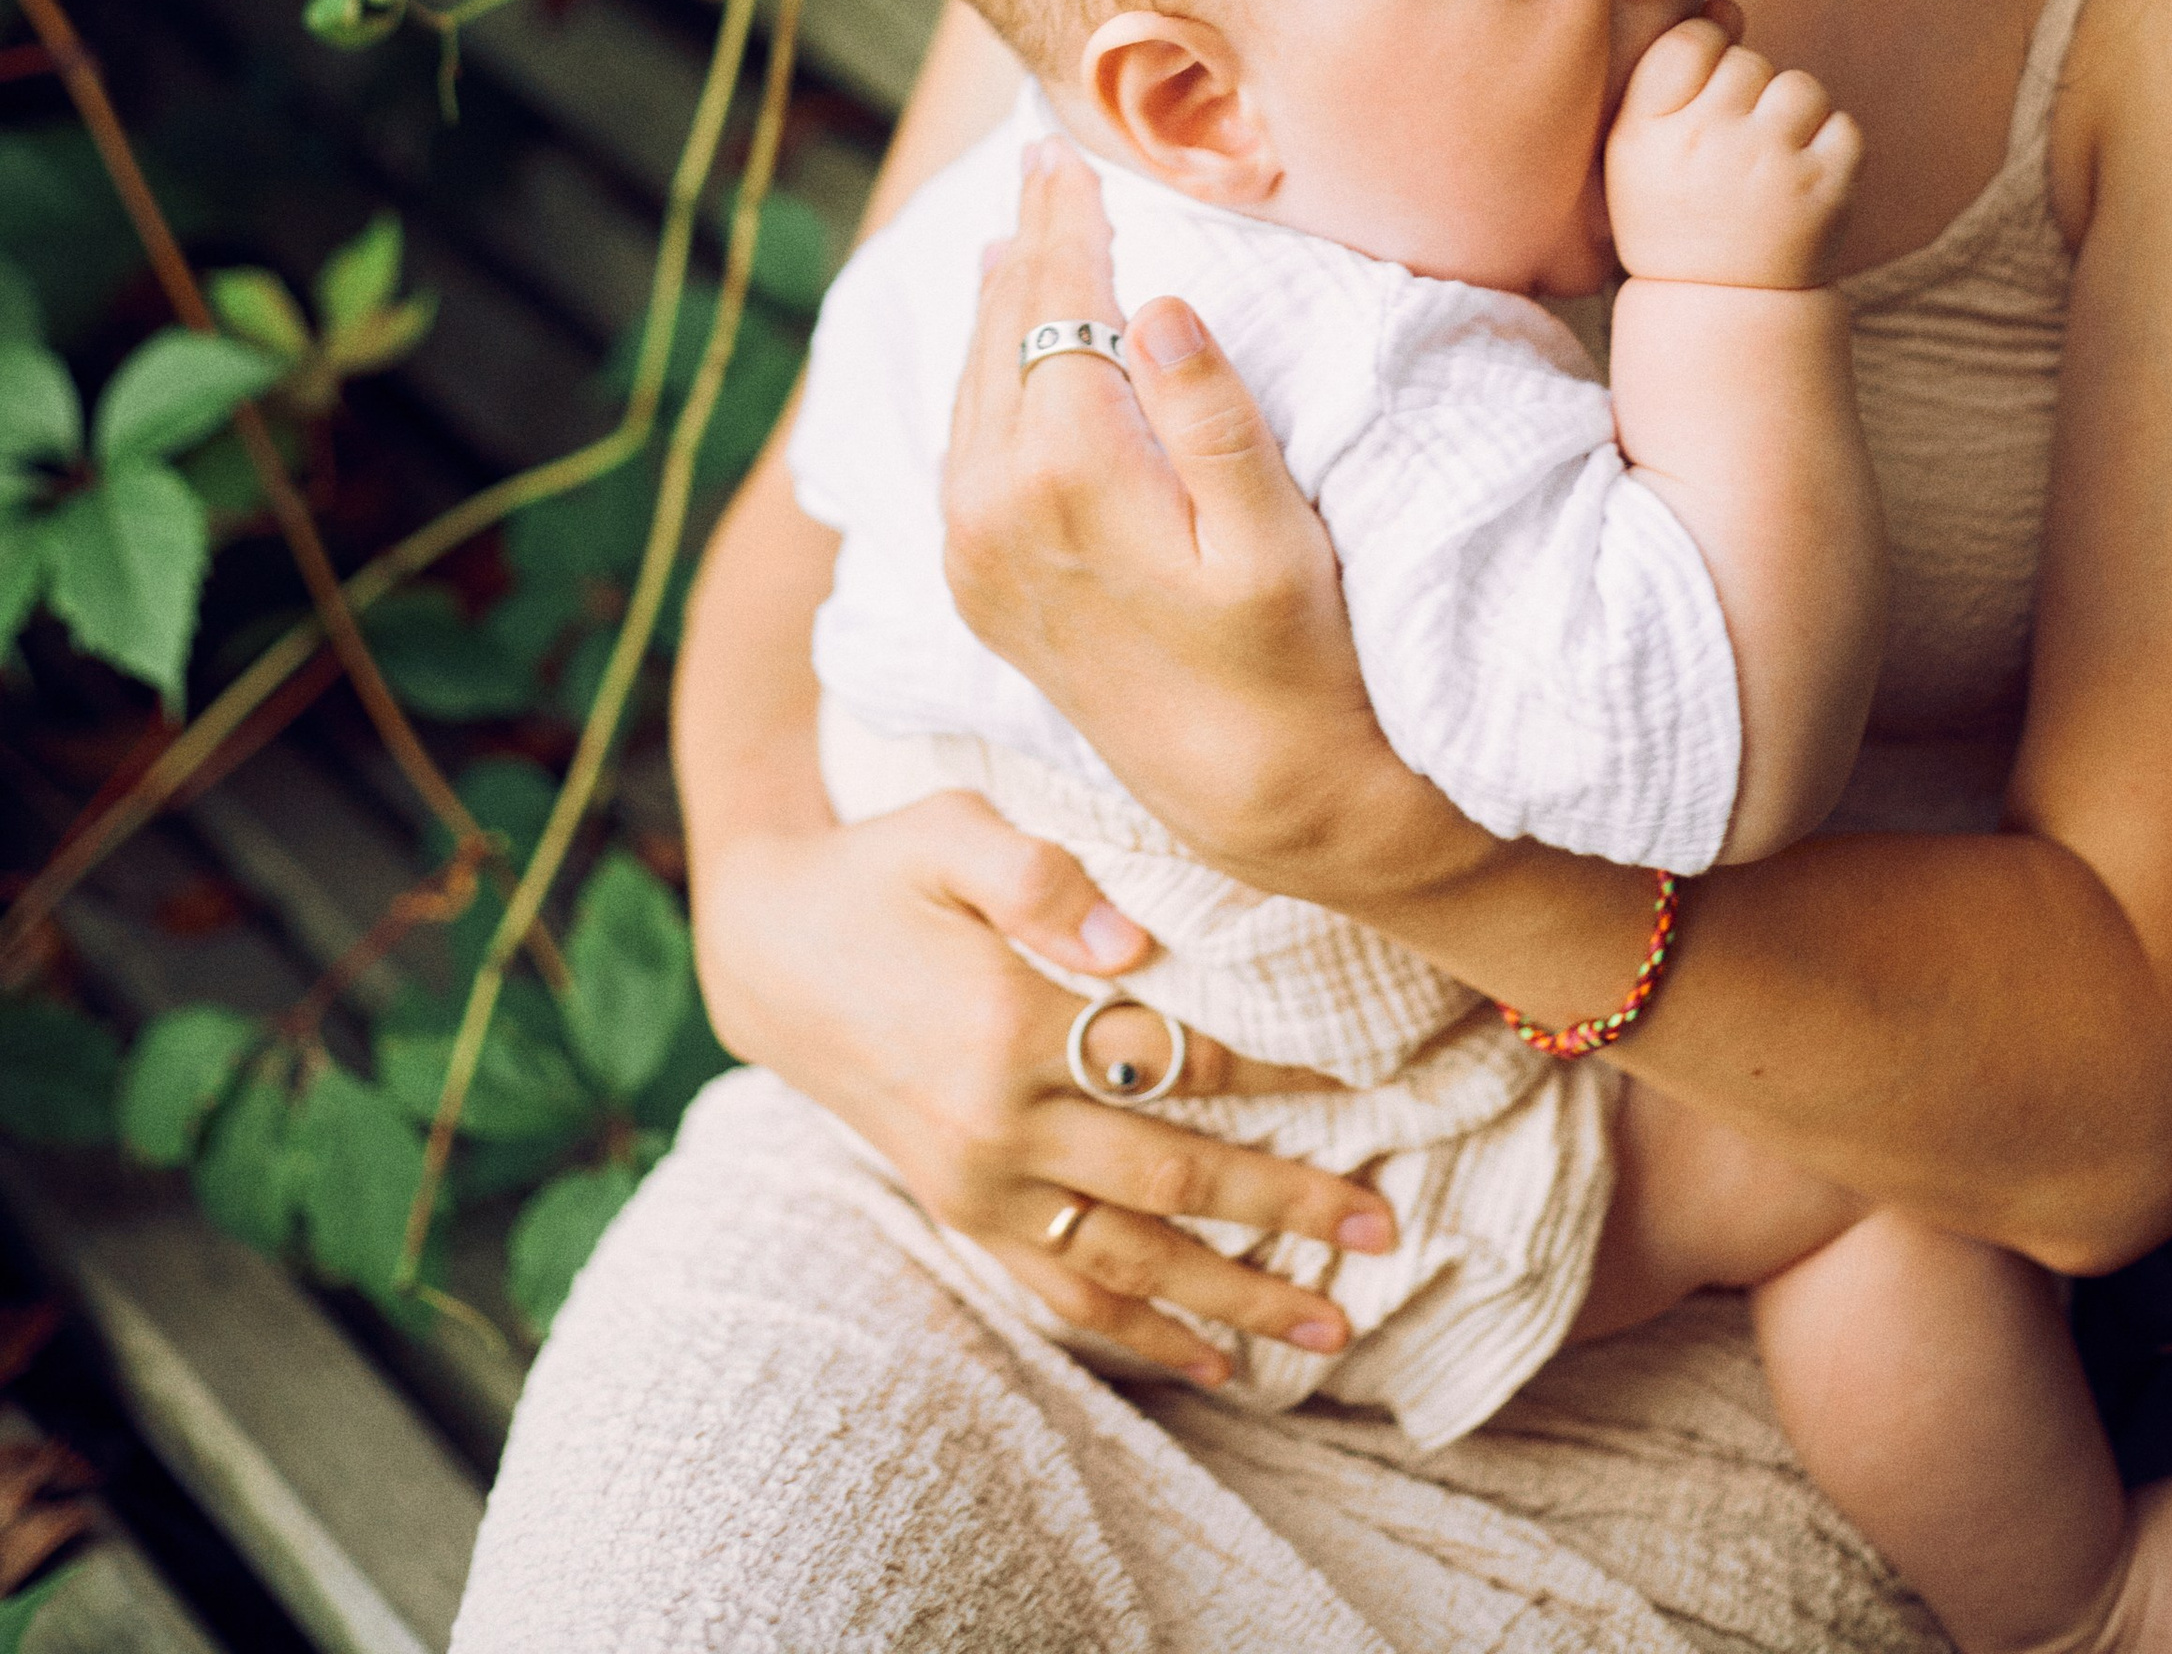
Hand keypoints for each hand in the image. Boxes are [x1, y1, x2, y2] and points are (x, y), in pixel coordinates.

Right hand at [687, 789, 1397, 1382]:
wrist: (769, 950)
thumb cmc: (878, 869)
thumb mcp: (950, 830)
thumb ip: (1043, 879)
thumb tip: (1138, 945)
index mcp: (1008, 1022)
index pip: (1176, 1060)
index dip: (1277, 1074)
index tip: (1362, 1083)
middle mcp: (995, 1123)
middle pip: (1170, 1180)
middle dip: (1284, 1208)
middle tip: (1383, 1229)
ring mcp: (975, 1183)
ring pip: (1125, 1261)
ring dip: (1231, 1296)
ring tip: (1328, 1324)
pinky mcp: (959, 1211)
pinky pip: (1058, 1290)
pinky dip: (1138, 1331)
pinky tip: (1212, 1360)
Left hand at [942, 138, 1475, 907]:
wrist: (1255, 798)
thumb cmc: (1294, 659)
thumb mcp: (1275, 533)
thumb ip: (1213, 413)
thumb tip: (1156, 305)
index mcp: (1063, 477)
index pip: (1055, 310)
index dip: (1065, 225)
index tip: (1065, 155)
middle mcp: (992, 511)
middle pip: (1000, 338)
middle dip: (1024, 247)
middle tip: (1039, 166)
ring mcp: (973, 554)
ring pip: (971, 391)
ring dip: (995, 308)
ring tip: (1016, 236)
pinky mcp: (976, 588)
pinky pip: (962, 451)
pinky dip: (980, 381)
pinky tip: (998, 349)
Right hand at [1605, 17, 1860, 288]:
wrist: (1720, 302)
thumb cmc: (1674, 209)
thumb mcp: (1639, 145)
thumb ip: (1673, 69)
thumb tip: (1729, 6)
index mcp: (1649, 129)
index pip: (1692, 40)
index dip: (1704, 57)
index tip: (1701, 100)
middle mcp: (1709, 142)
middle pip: (1749, 62)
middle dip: (1747, 94)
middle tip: (1733, 150)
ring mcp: (1772, 165)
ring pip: (1801, 87)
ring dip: (1793, 115)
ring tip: (1771, 160)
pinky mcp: (1827, 190)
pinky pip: (1844, 126)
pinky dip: (1831, 147)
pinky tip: (1802, 178)